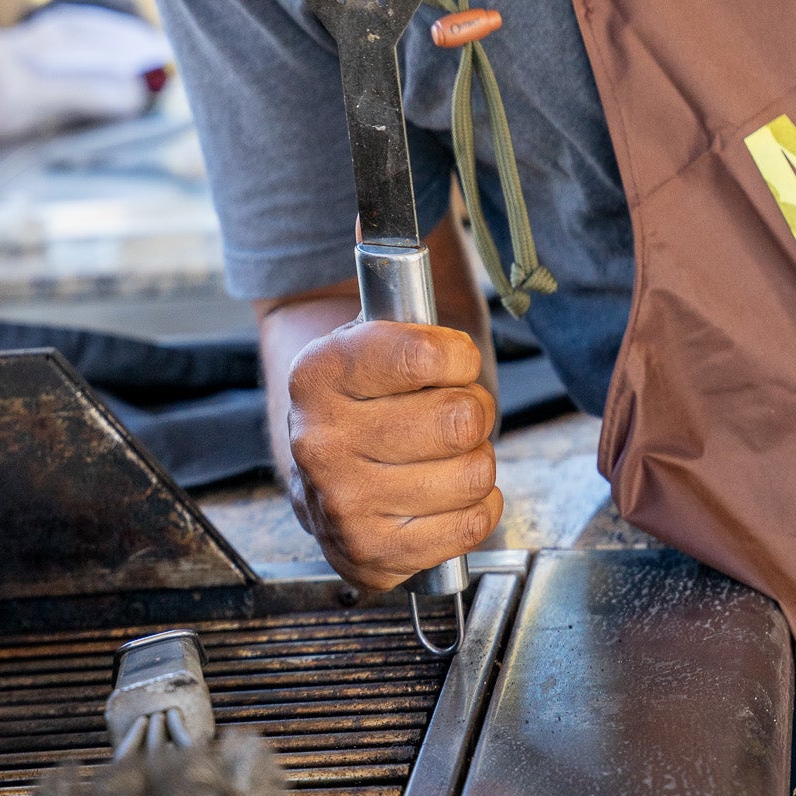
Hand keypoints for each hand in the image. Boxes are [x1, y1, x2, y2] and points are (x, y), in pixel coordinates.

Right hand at [286, 317, 500, 590]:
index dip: (458, 357)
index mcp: (317, 374)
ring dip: (476, 460)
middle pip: (460, 420)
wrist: (324, 472)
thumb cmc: (369, 396)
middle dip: (474, 410)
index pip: (427, 357)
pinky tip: (448, 492)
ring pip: (474, 473)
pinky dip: (478, 506)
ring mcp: (342, 506)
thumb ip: (401, 300)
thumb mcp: (374, 335)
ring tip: (446, 453)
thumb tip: (397, 239)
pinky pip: (472, 524)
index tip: (452, 361)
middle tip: (454, 412)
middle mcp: (319, 442)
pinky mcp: (371, 556)